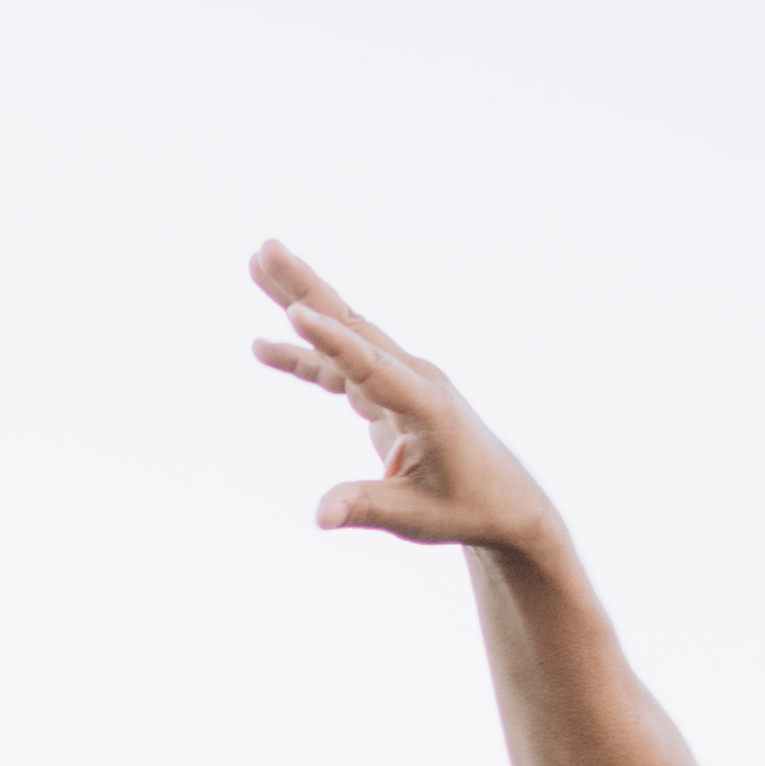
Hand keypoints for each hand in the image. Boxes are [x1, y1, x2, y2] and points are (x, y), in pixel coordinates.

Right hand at [247, 243, 573, 560]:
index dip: (331, 342)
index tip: (296, 314)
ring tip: (258, 263)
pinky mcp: (390, 391)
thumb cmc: (467, 509)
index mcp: (426, 405)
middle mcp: (413, 379)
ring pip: (344, 333)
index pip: (370, 367)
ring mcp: (401, 379)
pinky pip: (341, 366)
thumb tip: (317, 517)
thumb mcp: (415, 516)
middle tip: (265, 248)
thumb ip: (363, 508)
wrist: (506, 502)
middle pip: (351, 325)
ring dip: (300, 300)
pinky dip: (305, 355)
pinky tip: (264, 347)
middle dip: (307, 287)